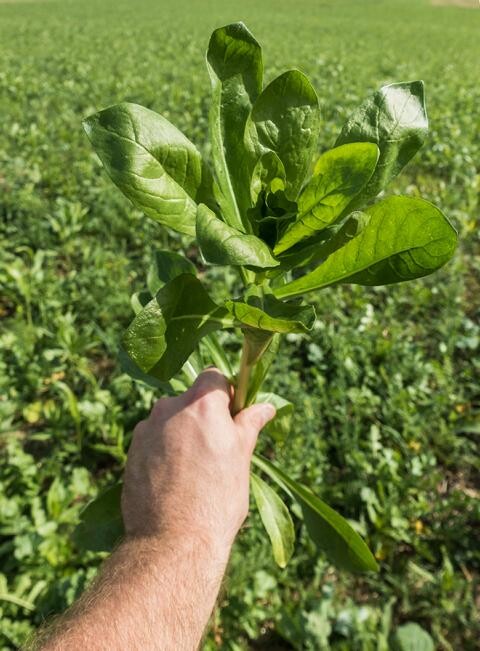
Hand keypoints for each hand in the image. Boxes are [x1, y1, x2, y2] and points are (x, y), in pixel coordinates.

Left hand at [122, 368, 275, 552]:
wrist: (174, 541)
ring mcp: (146, 429)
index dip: (225, 393)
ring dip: (182, 433)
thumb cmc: (217, 498)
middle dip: (203, 416)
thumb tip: (267, 406)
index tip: (232, 417)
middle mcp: (169, 408)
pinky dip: (164, 451)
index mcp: (202, 404)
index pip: (213, 376)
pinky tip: (174, 480)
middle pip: (190, 398)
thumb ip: (249, 424)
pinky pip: (153, 439)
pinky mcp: (132, 450)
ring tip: (194, 471)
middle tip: (216, 450)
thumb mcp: (242, 457)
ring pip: (170, 419)